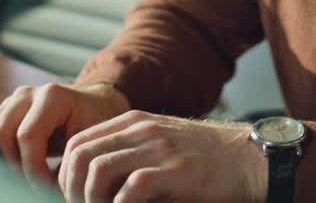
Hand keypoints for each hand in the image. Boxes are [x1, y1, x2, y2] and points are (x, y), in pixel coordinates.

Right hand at [0, 82, 130, 186]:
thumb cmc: (98, 124)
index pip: (27, 137)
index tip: (43, 189)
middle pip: (0, 134)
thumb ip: (71, 159)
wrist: (96, 105)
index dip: (31, 168)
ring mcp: (12, 101)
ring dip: (3, 161)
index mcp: (52, 96)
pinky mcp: (4, 112)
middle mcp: (27, 94)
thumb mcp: (89, 141)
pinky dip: (0, 156)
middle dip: (12, 166)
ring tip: (25, 180)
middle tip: (28, 187)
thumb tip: (50, 189)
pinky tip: (20, 171)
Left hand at [57, 110, 266, 202]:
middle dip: (71, 189)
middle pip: (80, 155)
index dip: (65, 174)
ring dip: (91, 199)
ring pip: (98, 170)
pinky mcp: (178, 171)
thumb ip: (129, 149)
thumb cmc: (205, 158)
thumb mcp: (161, 141)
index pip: (77, 142)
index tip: (73, 197)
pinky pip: (132, 189)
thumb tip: (90, 177)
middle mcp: (143, 129)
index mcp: (134, 121)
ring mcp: (160, 148)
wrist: (250, 160)